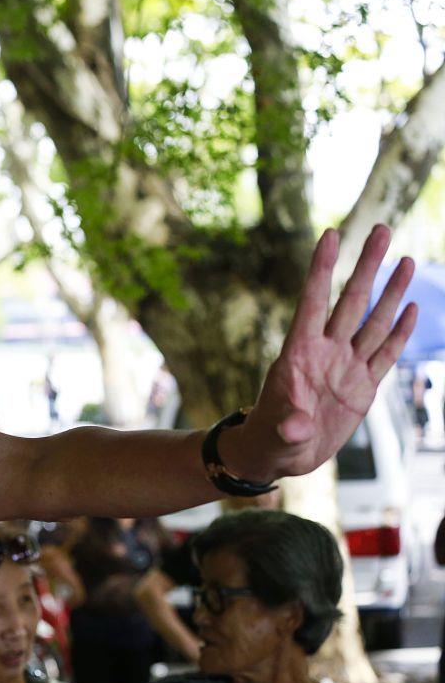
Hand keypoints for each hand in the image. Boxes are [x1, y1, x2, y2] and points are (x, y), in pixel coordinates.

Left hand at [222, 225, 415, 483]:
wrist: (282, 454)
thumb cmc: (271, 439)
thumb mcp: (276, 434)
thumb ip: (288, 425)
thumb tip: (295, 425)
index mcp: (298, 354)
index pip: (312, 302)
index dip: (321, 269)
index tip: (331, 234)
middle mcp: (325, 352)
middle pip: (350, 301)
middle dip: (366, 265)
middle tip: (380, 228)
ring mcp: (346, 367)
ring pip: (373, 321)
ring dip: (391, 291)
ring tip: (406, 259)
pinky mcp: (363, 387)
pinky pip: (385, 353)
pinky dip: (399, 331)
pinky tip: (411, 307)